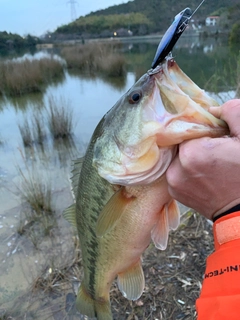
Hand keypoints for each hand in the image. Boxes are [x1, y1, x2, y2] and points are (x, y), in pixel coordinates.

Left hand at [166, 99, 239, 219]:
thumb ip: (232, 112)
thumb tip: (212, 109)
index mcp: (192, 152)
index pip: (189, 128)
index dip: (203, 131)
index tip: (216, 137)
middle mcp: (176, 168)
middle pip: (182, 143)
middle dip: (197, 143)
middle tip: (215, 152)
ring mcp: (173, 182)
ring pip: (179, 157)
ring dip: (191, 157)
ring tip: (211, 165)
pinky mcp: (175, 193)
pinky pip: (177, 172)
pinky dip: (187, 170)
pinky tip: (204, 174)